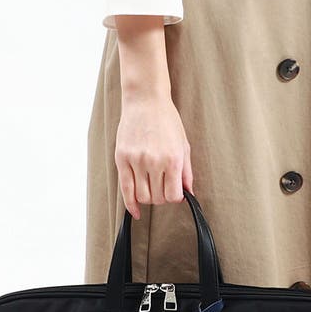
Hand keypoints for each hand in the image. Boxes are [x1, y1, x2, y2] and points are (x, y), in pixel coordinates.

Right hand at [115, 93, 193, 219]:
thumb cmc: (167, 121)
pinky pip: (125, 189)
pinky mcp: (122, 158)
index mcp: (172, 159)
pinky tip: (135, 211)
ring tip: (149, 188)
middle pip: (158, 198)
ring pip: (142, 196)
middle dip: (161, 197)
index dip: (175, 198)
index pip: (173, 196)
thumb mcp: (183, 145)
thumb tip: (188, 194)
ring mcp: (136, 161)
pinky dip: (131, 204)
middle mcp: (154, 162)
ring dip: (147, 198)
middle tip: (161, 186)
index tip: (174, 192)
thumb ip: (186, 172)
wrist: (145, 100)